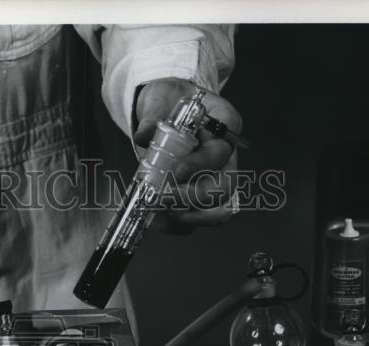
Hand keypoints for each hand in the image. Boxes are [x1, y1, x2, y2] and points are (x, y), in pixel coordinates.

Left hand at [133, 77, 241, 228]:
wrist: (164, 111)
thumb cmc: (169, 101)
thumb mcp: (159, 97)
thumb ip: (152, 114)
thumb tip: (144, 135)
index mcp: (223, 126)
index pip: (221, 149)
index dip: (199, 164)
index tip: (174, 171)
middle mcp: (225, 156)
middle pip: (225, 186)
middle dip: (194, 197)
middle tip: (163, 198)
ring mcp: (214, 178)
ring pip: (217, 209)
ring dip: (188, 216)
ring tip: (159, 212)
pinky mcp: (198, 196)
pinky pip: (195, 218)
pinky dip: (176, 224)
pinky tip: (155, 219)